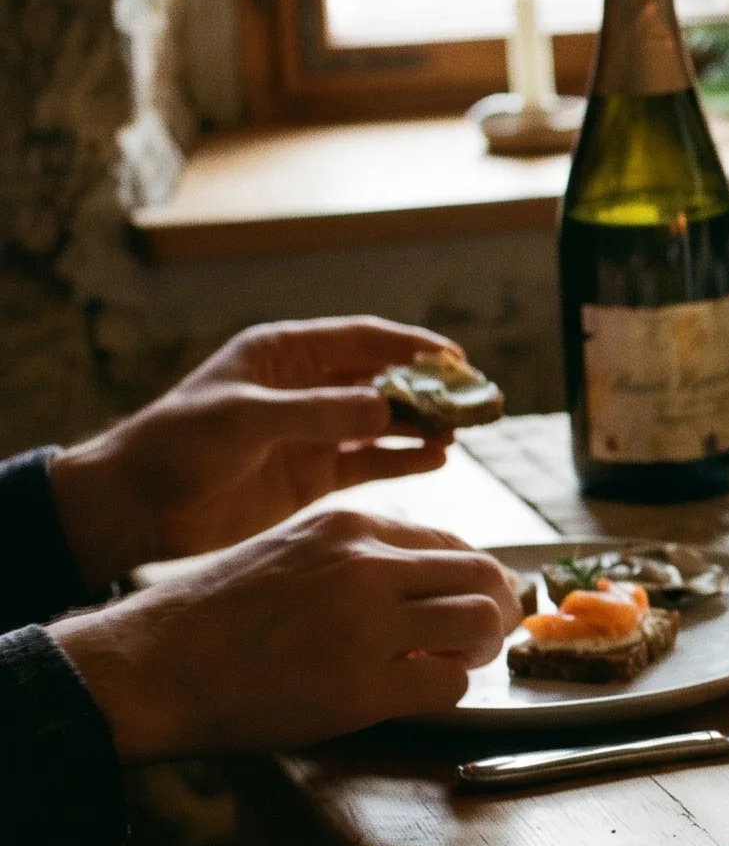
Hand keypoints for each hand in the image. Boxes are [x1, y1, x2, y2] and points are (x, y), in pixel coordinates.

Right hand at [46, 509, 519, 762]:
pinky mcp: (362, 687)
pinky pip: (449, 685)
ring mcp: (367, 626)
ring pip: (478, 624)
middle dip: (496, 610)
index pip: (452, 544)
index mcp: (349, 527)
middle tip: (486, 638)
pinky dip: (445, 691)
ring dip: (478, 650)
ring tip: (454, 664)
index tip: (473, 601)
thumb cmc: (211, 615)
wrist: (149, 664)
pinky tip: (415, 694)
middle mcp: (366, 566)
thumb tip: (422, 580)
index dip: (474, 578)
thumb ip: (353, 557)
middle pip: (482, 577)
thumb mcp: (287, 553)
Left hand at [48, 317, 462, 589]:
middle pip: (382, 378)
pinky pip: (371, 460)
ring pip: (383, 420)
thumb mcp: (244, 419)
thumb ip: (316, 412)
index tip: (455, 357)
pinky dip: (405, 459)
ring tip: (464, 431)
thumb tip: (385, 406)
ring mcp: (311, 432)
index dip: (410, 345)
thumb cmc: (176, 445)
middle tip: (474, 397)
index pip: (360, 340)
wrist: (137, 506)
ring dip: (423, 424)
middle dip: (429, 386)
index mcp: (282, 355)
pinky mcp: (312, 475)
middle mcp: (304, 388)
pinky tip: (438, 458)